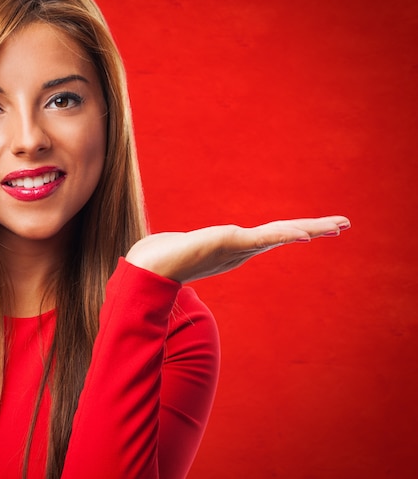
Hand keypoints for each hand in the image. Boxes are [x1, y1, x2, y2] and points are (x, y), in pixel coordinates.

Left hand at [125, 216, 349, 282]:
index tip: (312, 230)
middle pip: (282, 235)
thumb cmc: (160, 258)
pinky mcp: (231, 242)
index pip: (268, 237)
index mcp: (233, 249)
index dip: (291, 232)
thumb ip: (182, 248)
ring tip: (339, 225)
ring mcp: (238, 247)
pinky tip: (306, 233)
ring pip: (281, 234)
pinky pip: (265, 237)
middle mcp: (241, 250)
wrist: (149, 267)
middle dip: (313, 230)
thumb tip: (170, 247)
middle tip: (343, 224)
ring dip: (311, 229)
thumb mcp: (180, 247)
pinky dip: (287, 234)